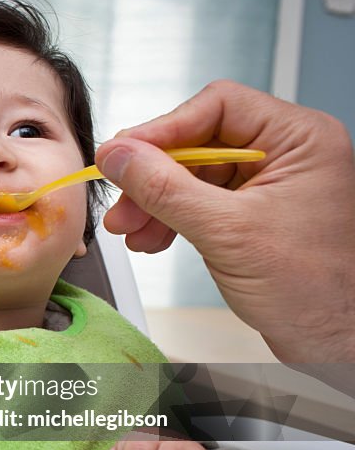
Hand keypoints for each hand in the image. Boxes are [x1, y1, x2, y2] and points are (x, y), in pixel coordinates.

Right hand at [95, 80, 354, 362]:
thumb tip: (119, 155)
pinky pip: (199, 201)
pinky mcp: (253, 213)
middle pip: (198, 142)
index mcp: (300, 139)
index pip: (217, 107)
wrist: (331, 342)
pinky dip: (170, 218)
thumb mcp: (225, 231)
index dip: (164, 130)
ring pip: (192, 175)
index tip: (123, 154)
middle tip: (122, 203)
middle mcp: (287, 153)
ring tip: (131, 230)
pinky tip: (152, 238)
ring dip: (155, 202)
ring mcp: (270, 184)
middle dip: (153, 177)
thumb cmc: (312, 290)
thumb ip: (165, 188)